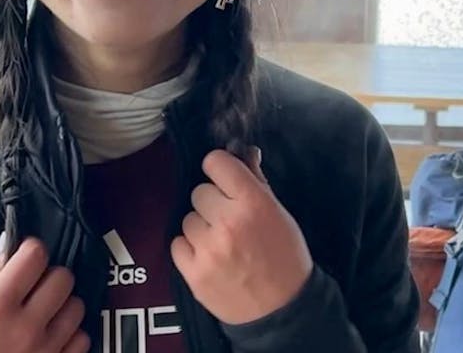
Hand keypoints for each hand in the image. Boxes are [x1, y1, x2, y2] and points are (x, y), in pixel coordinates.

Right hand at [0, 237, 89, 352]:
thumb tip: (9, 249)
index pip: (36, 256)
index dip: (30, 251)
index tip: (25, 257)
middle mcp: (24, 329)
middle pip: (63, 278)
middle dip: (48, 277)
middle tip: (33, 287)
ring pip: (77, 307)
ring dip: (61, 306)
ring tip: (41, 315)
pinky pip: (82, 340)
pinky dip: (69, 336)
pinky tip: (48, 338)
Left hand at [170, 147, 312, 324]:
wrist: (282, 310)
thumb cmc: (285, 257)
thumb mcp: (279, 213)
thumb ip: (256, 182)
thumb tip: (242, 152)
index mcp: (253, 202)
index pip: (216, 162)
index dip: (219, 168)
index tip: (224, 179)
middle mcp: (228, 222)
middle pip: (199, 191)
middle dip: (213, 203)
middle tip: (229, 220)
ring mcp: (208, 248)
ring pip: (188, 218)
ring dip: (201, 227)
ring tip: (221, 243)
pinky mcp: (193, 272)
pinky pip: (177, 244)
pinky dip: (190, 249)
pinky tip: (209, 257)